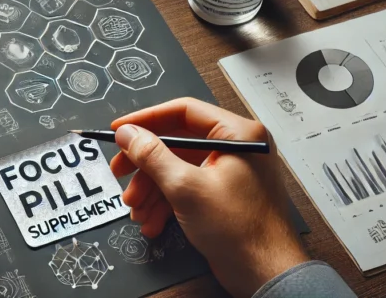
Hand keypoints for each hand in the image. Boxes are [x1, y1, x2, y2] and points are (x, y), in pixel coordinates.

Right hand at [109, 98, 307, 297]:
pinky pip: (187, 187)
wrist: (265, 273)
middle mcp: (236, 147)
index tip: (120, 129)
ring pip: (178, 167)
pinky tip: (152, 221)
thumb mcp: (186, 188)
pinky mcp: (223, 194)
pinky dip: (166, 202)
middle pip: (177, 142)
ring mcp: (230, 171)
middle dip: (145, 164)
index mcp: (237, 134)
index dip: (147, 119)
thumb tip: (128, 133)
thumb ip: (152, 156)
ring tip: (136, 209)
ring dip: (152, 189)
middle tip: (120, 172)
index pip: (184, 111)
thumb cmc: (240, 229)